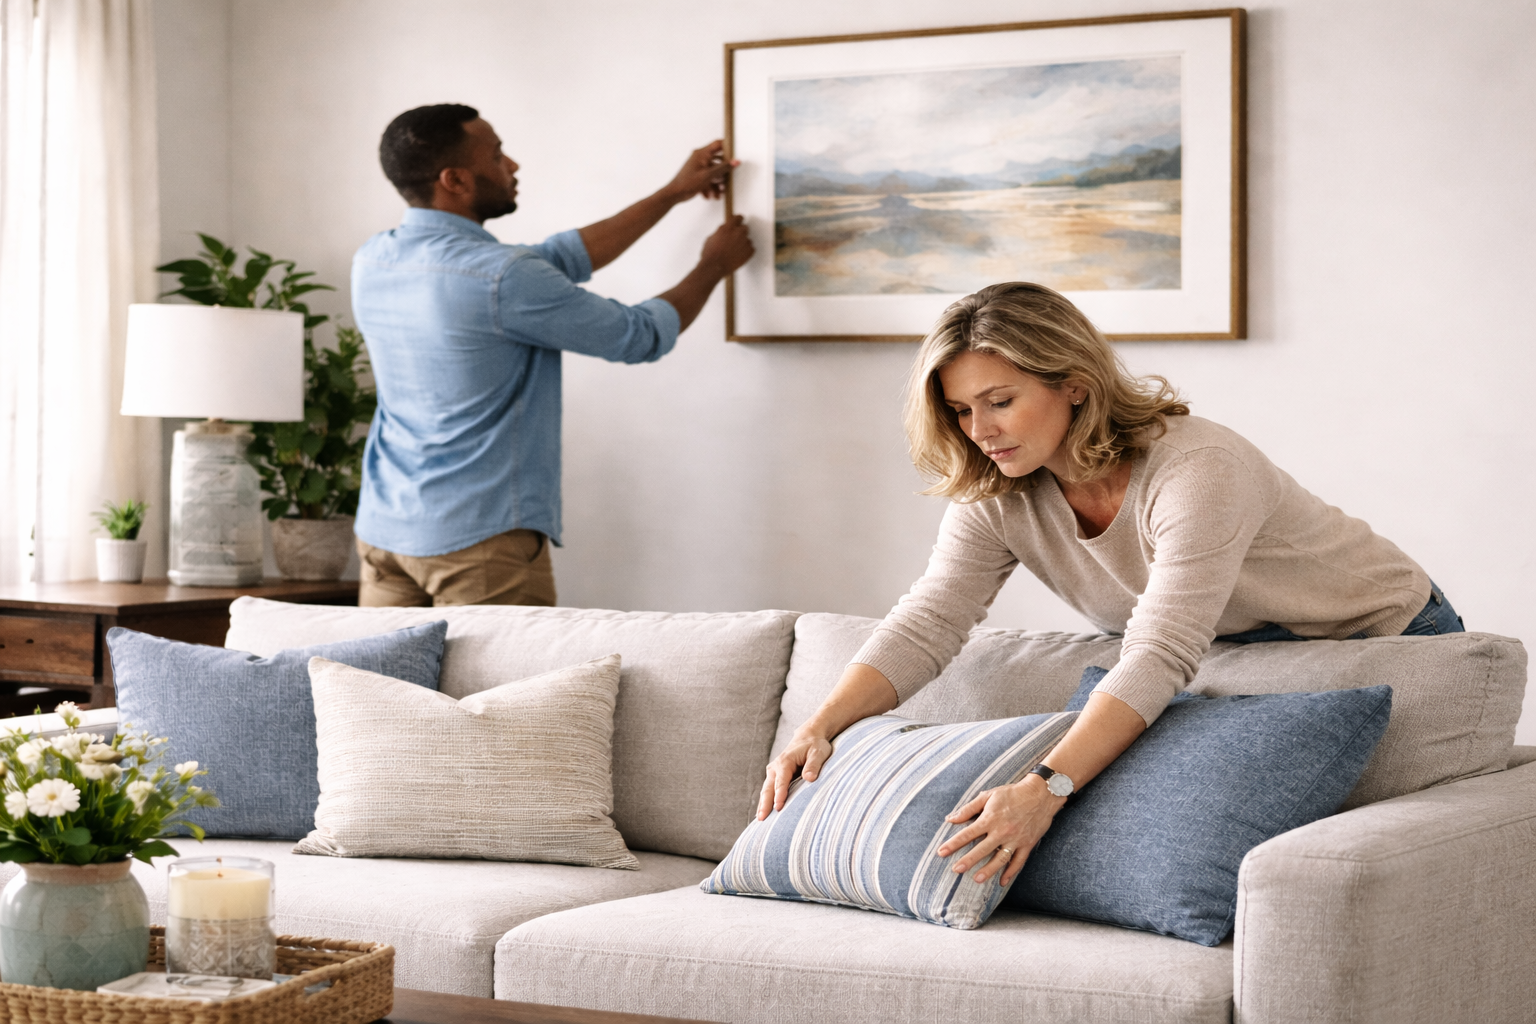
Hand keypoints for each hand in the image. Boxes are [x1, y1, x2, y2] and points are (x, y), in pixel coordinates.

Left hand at [663, 140, 736, 202]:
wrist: (674, 194)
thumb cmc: (687, 183)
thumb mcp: (708, 175)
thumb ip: (723, 168)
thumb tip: (735, 162)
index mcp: (701, 153)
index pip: (718, 144)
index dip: (728, 147)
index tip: (735, 154)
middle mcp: (700, 157)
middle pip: (718, 160)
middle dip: (723, 172)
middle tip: (727, 180)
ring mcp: (698, 166)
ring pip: (713, 172)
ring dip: (717, 183)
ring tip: (718, 192)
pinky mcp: (697, 174)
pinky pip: (708, 178)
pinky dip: (710, 186)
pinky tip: (710, 195)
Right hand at [700, 215, 753, 276]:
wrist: (714, 267)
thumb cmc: (711, 254)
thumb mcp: (712, 237)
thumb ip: (721, 231)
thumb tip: (725, 231)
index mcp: (728, 228)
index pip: (738, 218)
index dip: (738, 220)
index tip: (738, 222)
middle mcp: (738, 233)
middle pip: (745, 228)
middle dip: (740, 232)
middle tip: (735, 239)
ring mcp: (745, 242)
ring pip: (747, 239)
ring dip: (743, 242)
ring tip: (734, 250)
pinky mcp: (749, 252)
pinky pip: (750, 248)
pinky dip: (746, 251)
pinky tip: (738, 254)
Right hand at [757, 730, 832, 819]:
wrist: (808, 737)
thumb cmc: (815, 746)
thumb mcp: (818, 752)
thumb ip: (813, 765)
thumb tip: (809, 778)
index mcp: (785, 761)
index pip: (781, 781)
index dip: (779, 794)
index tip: (778, 807)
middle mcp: (775, 767)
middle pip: (768, 788)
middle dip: (765, 803)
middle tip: (762, 819)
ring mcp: (773, 772)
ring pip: (766, 790)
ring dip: (762, 804)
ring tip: (760, 820)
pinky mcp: (775, 777)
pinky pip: (768, 790)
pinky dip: (765, 802)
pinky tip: (763, 813)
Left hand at [937, 775, 1063, 885]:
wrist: (1041, 794)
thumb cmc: (1012, 794)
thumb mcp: (988, 795)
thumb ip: (969, 808)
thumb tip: (950, 818)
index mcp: (990, 818)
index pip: (968, 833)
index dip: (953, 843)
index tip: (941, 852)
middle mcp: (1002, 831)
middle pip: (982, 849)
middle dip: (968, 860)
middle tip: (956, 870)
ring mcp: (1016, 839)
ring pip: (1000, 859)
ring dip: (989, 870)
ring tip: (977, 879)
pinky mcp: (1027, 844)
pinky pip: (1019, 862)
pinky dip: (1011, 872)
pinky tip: (1002, 881)